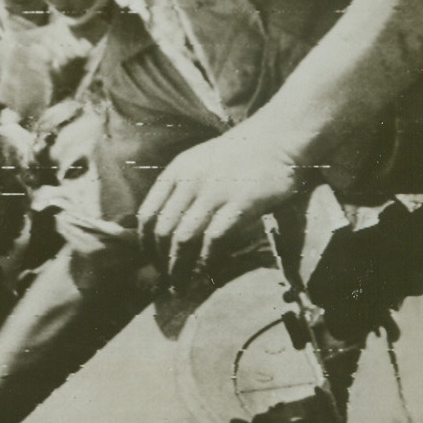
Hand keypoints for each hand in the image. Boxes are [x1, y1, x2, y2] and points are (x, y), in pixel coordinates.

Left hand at [137, 123, 304, 283]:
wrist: (278, 136)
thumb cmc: (239, 155)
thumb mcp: (198, 163)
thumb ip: (179, 189)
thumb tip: (162, 226)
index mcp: (175, 172)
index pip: (147, 215)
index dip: (144, 244)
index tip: (151, 261)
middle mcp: (189, 182)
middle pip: (163, 231)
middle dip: (161, 261)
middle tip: (167, 279)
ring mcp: (214, 192)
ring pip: (184, 239)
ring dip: (179, 267)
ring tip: (181, 285)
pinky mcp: (240, 203)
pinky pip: (213, 239)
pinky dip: (205, 260)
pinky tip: (205, 273)